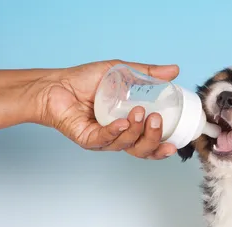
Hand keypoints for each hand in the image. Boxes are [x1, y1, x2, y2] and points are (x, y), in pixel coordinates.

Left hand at [37, 60, 179, 159]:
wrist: (56, 83)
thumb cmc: (85, 81)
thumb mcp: (122, 72)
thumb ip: (148, 74)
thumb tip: (175, 71)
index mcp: (128, 127)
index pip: (149, 144)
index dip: (163, 148)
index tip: (175, 143)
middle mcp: (117, 137)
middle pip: (141, 150)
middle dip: (153, 139)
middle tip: (157, 120)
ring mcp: (102, 140)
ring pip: (125, 145)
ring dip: (135, 131)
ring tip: (139, 112)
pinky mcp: (86, 139)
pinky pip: (104, 140)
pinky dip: (115, 132)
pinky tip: (121, 123)